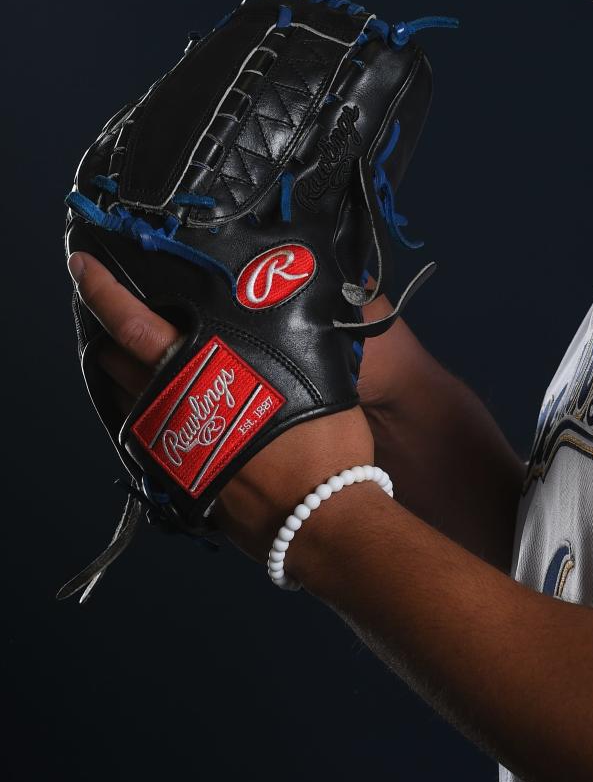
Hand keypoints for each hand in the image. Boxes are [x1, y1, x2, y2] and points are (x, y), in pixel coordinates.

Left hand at [68, 252, 375, 566]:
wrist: (315, 516)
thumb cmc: (320, 444)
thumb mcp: (312, 372)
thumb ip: (275, 344)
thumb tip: (281, 317)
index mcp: (195, 369)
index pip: (129, 320)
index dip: (99, 288)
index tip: (83, 265)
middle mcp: (166, 405)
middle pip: (114, 359)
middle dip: (116, 338)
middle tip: (137, 324)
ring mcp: (164, 444)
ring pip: (124, 400)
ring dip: (131, 380)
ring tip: (160, 370)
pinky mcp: (171, 478)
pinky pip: (145, 435)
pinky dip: (151, 417)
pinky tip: (184, 413)